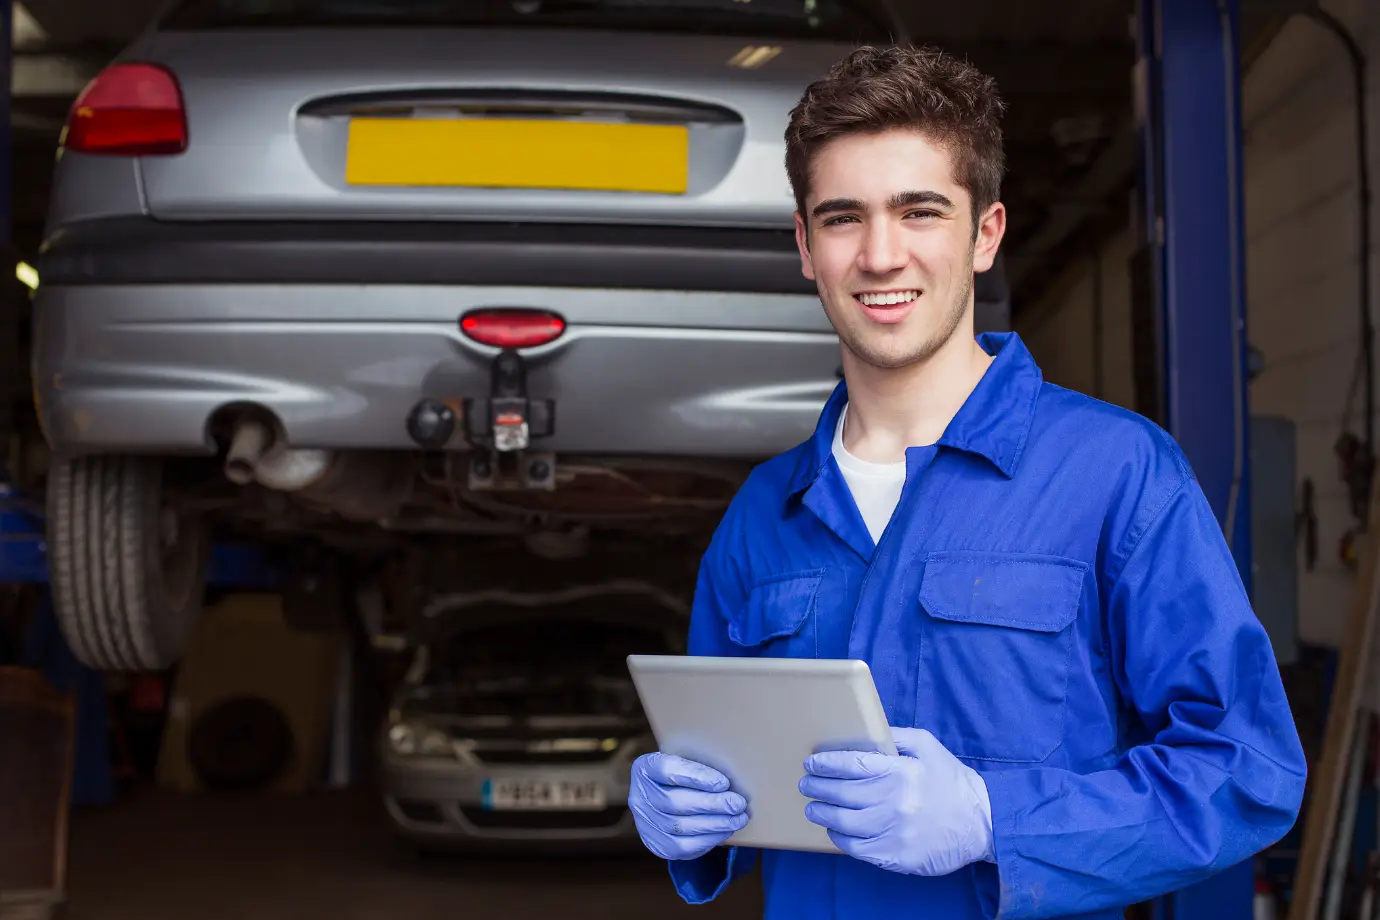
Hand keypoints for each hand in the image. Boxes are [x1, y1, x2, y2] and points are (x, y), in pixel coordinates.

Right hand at [629, 752, 749, 859]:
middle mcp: (639, 796)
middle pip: (674, 802)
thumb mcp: (685, 759)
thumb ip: (700, 762)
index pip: (667, 770)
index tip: (723, 782)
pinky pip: (682, 847)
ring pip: (680, 826)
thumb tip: (733, 773)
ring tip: (738, 818)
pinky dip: (708, 839)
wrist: (667, 798)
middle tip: (738, 803)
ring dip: (714, 824)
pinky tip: (726, 830)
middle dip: (711, 804)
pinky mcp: (657, 844)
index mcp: (645, 768)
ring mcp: (645, 823)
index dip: (696, 776)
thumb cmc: (684, 775)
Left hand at [799, 727, 992, 875]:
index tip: (812, 762)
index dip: (826, 764)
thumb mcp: (928, 747)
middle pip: (841, 794)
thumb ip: (896, 737)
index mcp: (900, 772)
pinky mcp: (894, 856)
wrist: (982, 824)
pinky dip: (840, 838)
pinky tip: (834, 829)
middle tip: (805, 783)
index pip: (851, 765)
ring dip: (822, 813)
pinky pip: (856, 848)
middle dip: (817, 787)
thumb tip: (866, 731)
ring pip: (843, 823)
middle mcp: (893, 802)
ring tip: (813, 807)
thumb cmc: (952, 782)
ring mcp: (893, 832)